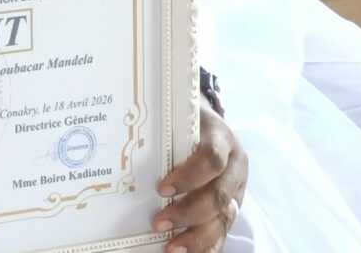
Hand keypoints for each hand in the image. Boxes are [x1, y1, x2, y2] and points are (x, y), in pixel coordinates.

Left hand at [152, 105, 246, 252]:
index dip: (189, 176)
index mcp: (222, 139)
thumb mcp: (180, 121)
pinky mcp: (234, 207)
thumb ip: (163, 134)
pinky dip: (209, 245)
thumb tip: (123, 153)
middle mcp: (235, 166)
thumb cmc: (188, 125)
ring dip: (198, 236)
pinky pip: (225, 230)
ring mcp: (237, 189)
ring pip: (225, 217)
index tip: (162, 189)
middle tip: (158, 223)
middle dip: (189, 213)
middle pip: (219, 194)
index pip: (212, 158)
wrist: (211, 126)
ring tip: (172, 248)